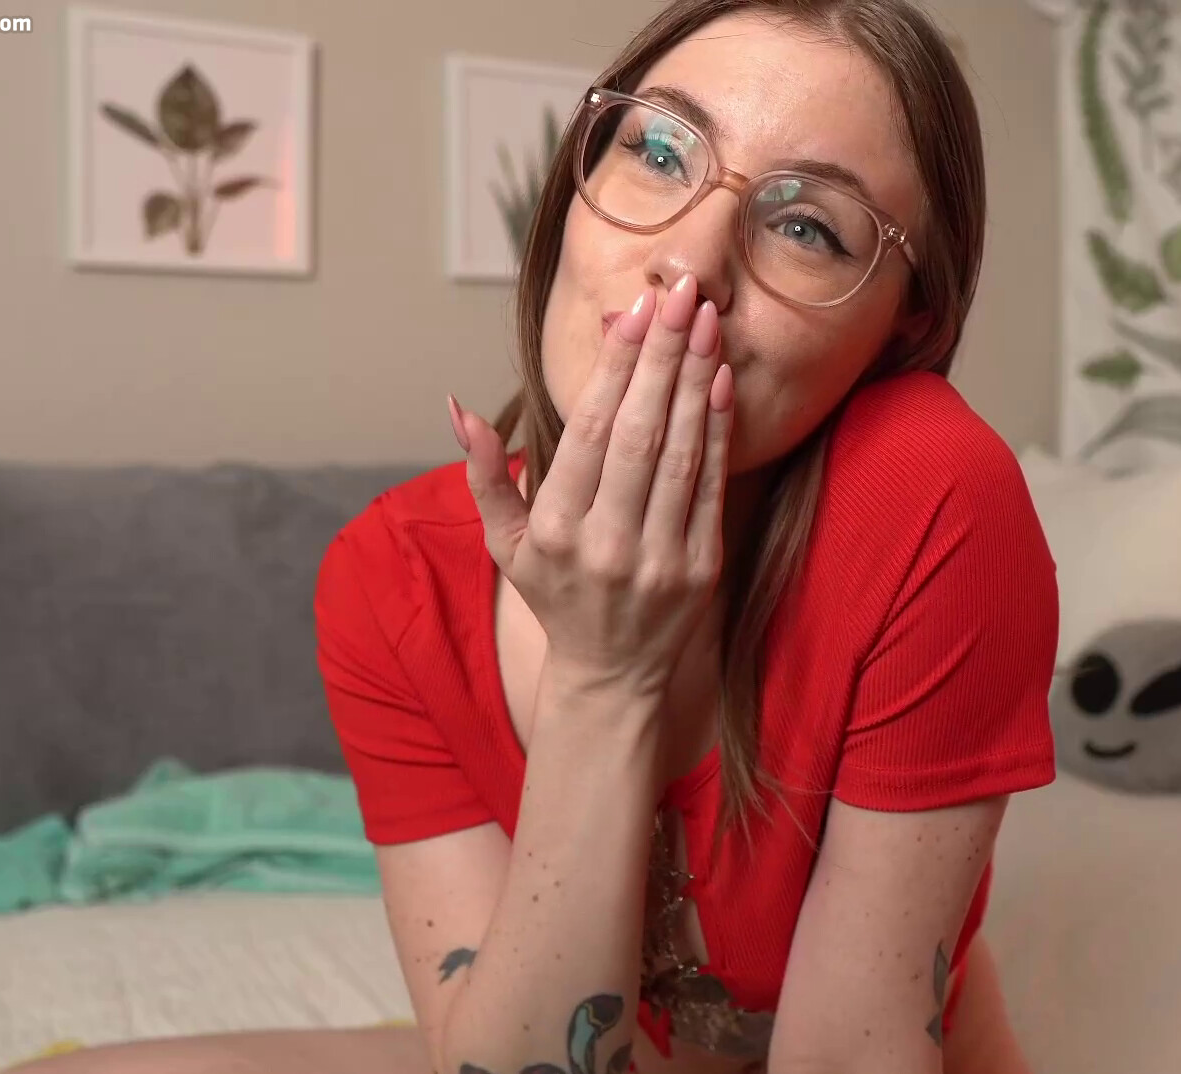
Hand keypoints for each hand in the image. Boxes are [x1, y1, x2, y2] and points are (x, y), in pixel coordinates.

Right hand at [450, 273, 733, 700]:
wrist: (611, 675)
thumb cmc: (556, 594)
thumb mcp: (504, 542)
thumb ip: (482, 474)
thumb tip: (458, 408)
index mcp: (554, 529)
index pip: (591, 433)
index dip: (616, 368)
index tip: (634, 310)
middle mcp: (607, 543)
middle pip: (641, 433)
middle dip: (663, 356)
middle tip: (682, 292)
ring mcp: (659, 558)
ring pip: (681, 453)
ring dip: (697, 380)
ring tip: (706, 320)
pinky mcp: (701, 568)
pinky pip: (712, 485)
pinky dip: (718, 431)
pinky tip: (721, 380)